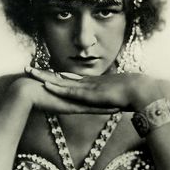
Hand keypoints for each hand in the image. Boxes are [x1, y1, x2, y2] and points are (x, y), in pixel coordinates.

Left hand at [25, 67, 162, 110]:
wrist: (140, 90)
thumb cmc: (132, 94)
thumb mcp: (116, 96)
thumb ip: (109, 97)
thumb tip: (109, 100)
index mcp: (91, 84)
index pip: (69, 79)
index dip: (56, 76)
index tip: (45, 73)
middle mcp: (86, 83)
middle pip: (60, 77)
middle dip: (43, 73)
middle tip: (28, 68)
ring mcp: (87, 87)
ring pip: (61, 82)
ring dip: (45, 78)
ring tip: (30, 72)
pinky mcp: (90, 94)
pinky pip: (70, 91)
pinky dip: (58, 89)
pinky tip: (46, 86)